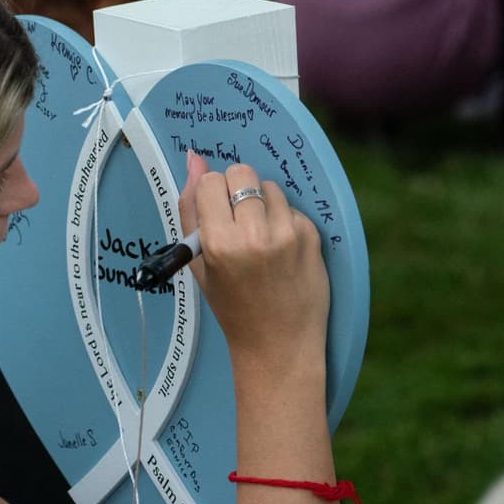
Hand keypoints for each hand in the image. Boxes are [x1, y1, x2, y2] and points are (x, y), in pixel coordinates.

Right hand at [177, 151, 328, 367]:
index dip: (211, 193)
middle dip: (236, 189)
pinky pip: (292, 208)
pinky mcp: (312, 237)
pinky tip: (281, 249)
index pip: (211, 182)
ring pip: (269, 187)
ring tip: (260, 236)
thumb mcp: (199, 265)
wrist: (278, 344)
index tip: (216, 211)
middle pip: (242, 174)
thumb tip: (194, 159)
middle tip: (238, 217)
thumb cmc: (233, 307)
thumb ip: (191, 210)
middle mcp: (254, 235)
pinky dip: (284, 220)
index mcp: (219, 243)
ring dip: (262, 204)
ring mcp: (287, 235)